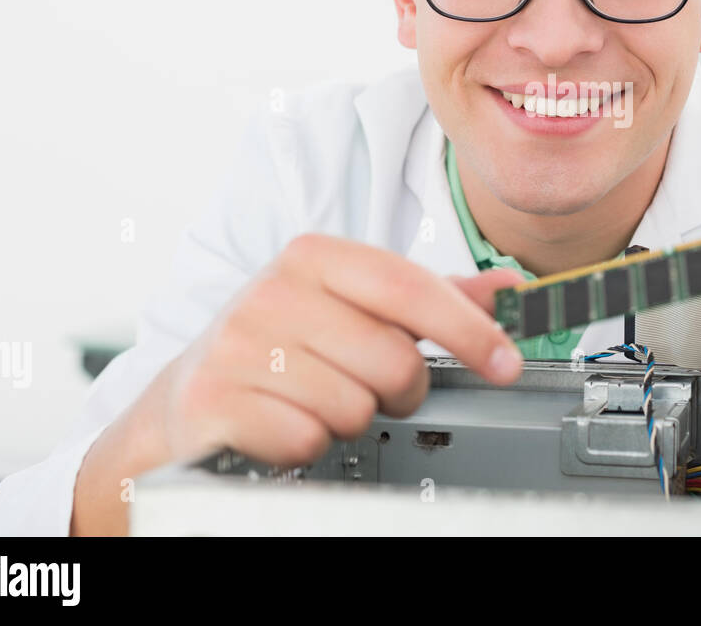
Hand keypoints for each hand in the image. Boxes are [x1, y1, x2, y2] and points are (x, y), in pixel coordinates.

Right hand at [160, 234, 524, 466]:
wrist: (190, 398)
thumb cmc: (284, 347)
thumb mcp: (355, 308)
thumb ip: (433, 298)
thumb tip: (510, 287)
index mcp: (314, 256)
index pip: (410, 287)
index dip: (468, 328)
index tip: (506, 362)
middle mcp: (272, 291)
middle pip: (393, 358)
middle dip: (400, 388)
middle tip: (374, 386)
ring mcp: (239, 346)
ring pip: (355, 405)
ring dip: (351, 416)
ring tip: (319, 400)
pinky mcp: (215, 401)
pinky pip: (308, 439)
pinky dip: (309, 444)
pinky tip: (287, 422)